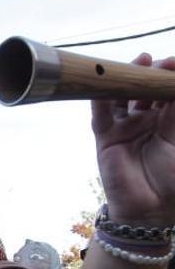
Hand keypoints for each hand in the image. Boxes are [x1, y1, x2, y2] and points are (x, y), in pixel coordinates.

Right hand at [92, 54, 174, 226]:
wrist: (149, 209)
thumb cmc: (172, 178)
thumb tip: (173, 83)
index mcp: (167, 123)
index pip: (167, 94)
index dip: (169, 77)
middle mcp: (146, 121)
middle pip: (145, 90)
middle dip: (151, 72)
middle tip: (159, 60)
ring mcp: (124, 127)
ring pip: (123, 96)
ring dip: (129, 77)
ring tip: (141, 59)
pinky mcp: (105, 136)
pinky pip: (101, 113)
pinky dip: (101, 96)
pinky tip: (106, 80)